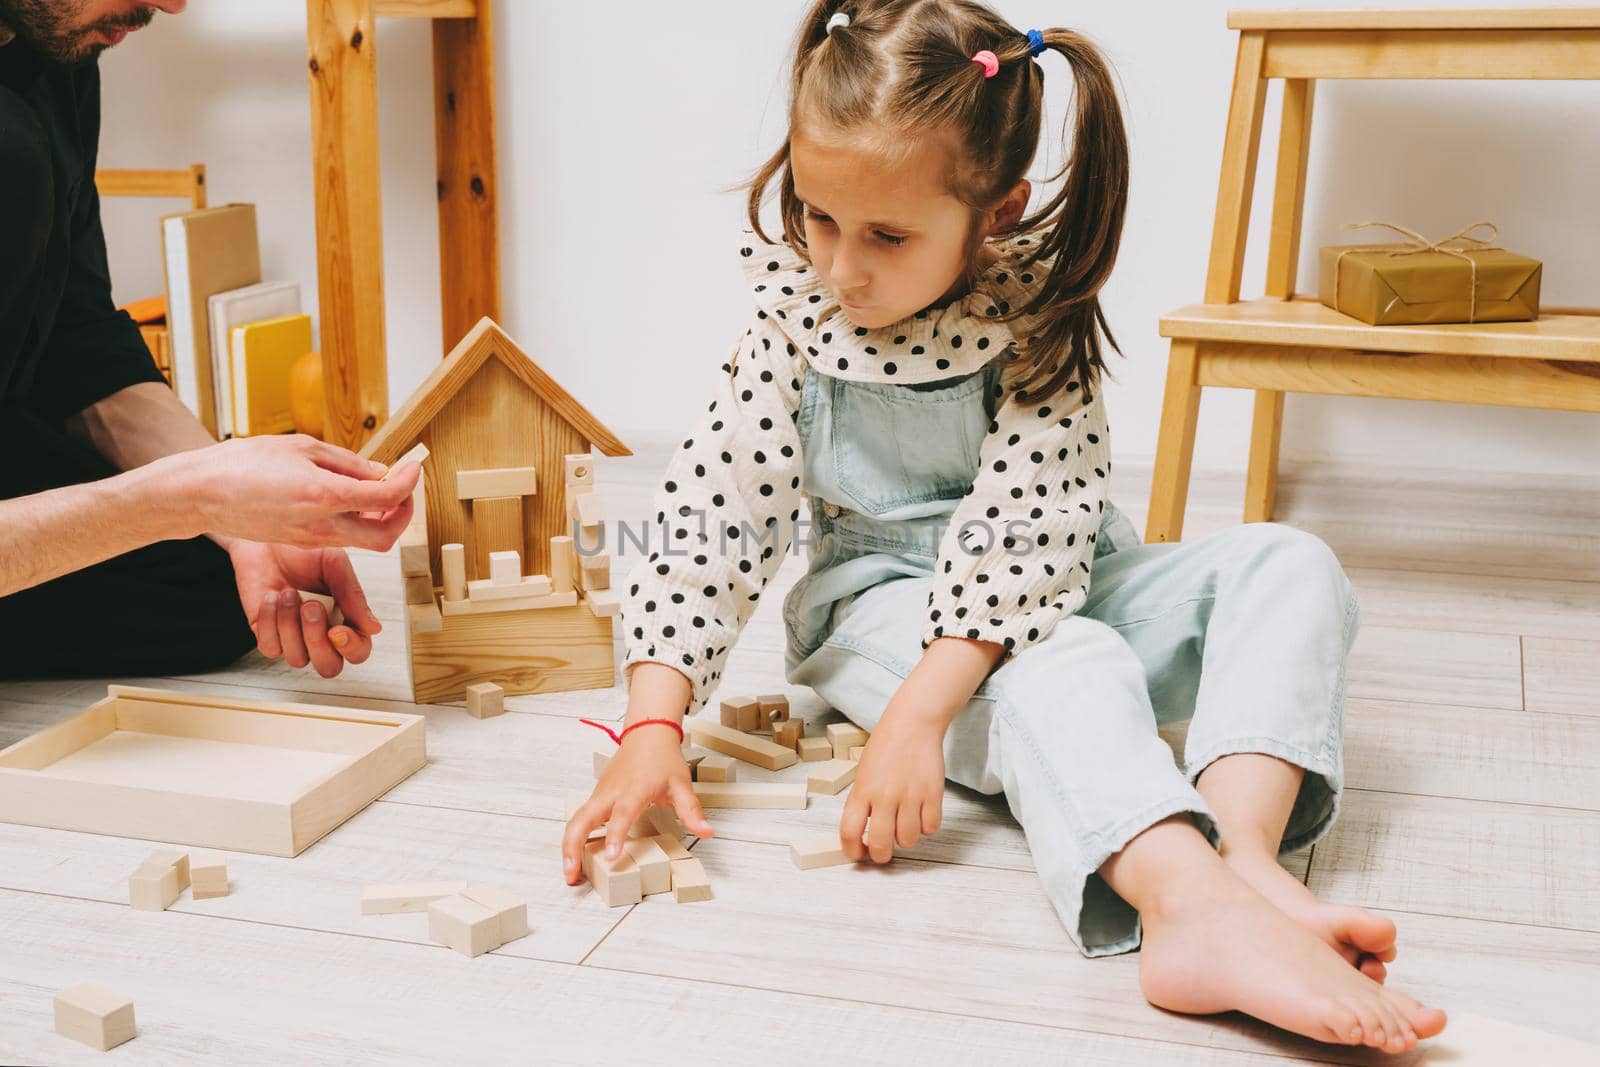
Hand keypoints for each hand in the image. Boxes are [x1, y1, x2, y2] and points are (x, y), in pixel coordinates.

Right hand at [161, 435, 419, 549]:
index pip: (387, 499)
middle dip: (403, 514)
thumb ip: (346, 462)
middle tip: (403, 489)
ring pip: (364, 541)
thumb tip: (380, 472)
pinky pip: (340, 536)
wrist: (198, 493)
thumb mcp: (300, 447)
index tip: (414, 466)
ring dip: (380, 518)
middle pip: (385, 538)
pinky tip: (347, 495)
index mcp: (324, 496)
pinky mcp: (299, 542)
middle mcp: (321, 526)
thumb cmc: (242, 463)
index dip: (409, 482)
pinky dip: (355, 520)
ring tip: (375, 488)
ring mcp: (310, 539)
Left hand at [227, 541, 382, 677]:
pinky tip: (272, 596)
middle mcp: (321, 635)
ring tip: (289, 592)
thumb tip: (375, 628)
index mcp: (346, 619)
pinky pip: (270, 647)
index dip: (351, 648)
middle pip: (329, 667)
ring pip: (297, 659)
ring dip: (291, 624)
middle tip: (311, 606)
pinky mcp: (266, 635)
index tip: (337, 629)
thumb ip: (353, 596)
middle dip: (317, 641)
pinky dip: (270, 620)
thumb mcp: (335, 565)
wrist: (265, 538)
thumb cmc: (303, 550)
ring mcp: (293, 638)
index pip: (358, 652)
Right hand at [560, 722, 714, 884]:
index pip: (622, 815)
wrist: (646, 735)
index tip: (611, 857)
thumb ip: (691, 811)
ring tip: (570, 873)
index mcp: (633, 790)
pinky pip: (580, 818)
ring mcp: (600, 795)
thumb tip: (707, 833)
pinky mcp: (596, 797)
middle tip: (571, 875)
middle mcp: (611, 793)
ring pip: (576, 820)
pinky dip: (574, 837)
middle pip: (583, 819)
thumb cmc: (663, 759)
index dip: (616, 836)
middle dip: (573, 847)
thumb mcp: (681, 784)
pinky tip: (575, 858)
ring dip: (569, 846)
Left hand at [840, 704, 947, 863]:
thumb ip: (862, 802)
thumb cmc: (886, 746)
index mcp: (862, 790)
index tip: (857, 854)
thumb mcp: (863, 773)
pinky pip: (931, 828)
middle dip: (880, 856)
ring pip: (908, 840)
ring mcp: (910, 796)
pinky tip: (921, 815)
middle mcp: (885, 796)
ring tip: (904, 825)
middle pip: (880, 845)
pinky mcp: (933, 794)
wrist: (913, 723)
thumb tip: (862, 833)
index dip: (852, 851)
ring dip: (905, 839)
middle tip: (882, 852)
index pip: (850, 831)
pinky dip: (926, 827)